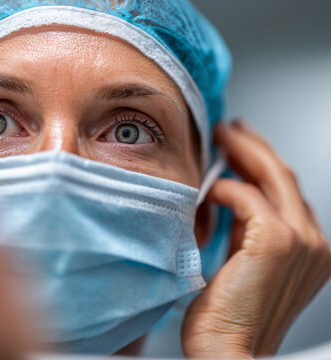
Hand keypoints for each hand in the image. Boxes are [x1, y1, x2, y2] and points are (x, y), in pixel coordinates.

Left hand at [181, 120, 330, 357]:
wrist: (226, 356)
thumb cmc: (226, 320)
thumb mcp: (241, 266)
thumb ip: (243, 232)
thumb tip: (227, 195)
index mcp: (310, 252)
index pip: (288, 193)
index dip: (263, 164)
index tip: (241, 145)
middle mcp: (315, 244)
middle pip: (285, 177)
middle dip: (254, 147)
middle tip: (229, 128)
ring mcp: (302, 242)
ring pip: (272, 178)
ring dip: (243, 153)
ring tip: (220, 137)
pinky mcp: (277, 242)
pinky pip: (247, 197)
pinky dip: (225, 189)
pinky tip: (207, 189)